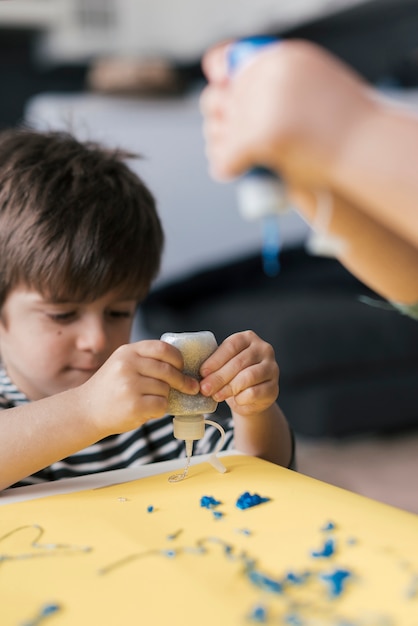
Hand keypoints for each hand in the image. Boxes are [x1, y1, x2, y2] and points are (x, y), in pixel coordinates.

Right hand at [80, 340, 199, 435]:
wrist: (86, 410)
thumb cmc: (110, 389)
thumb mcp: (123, 365)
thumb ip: (146, 361)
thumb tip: (183, 368)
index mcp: (127, 352)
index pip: (162, 348)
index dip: (177, 358)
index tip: (182, 367)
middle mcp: (127, 365)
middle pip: (168, 369)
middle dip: (182, 380)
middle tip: (189, 387)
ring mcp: (130, 385)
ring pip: (165, 389)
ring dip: (165, 397)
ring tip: (150, 400)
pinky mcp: (134, 405)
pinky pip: (161, 405)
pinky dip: (159, 409)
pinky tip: (147, 410)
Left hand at [199, 330, 278, 417]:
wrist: (249, 397)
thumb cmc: (233, 376)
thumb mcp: (223, 365)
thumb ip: (215, 366)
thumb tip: (202, 375)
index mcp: (248, 338)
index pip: (231, 346)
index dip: (215, 360)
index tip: (202, 373)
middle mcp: (263, 349)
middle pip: (239, 362)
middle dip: (219, 377)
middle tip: (205, 389)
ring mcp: (272, 368)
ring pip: (248, 377)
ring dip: (229, 388)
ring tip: (216, 395)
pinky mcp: (274, 387)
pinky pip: (255, 392)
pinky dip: (241, 398)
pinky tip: (235, 400)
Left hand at [200, 39, 373, 187]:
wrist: (370, 152)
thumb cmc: (344, 129)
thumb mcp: (311, 88)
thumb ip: (276, 84)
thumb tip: (222, 79)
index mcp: (282, 56)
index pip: (226, 64)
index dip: (222, 88)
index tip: (224, 103)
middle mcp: (270, 73)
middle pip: (215, 100)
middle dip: (218, 122)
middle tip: (224, 136)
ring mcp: (265, 103)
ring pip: (217, 132)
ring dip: (218, 147)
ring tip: (229, 156)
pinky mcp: (262, 136)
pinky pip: (226, 157)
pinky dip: (226, 167)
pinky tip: (231, 172)